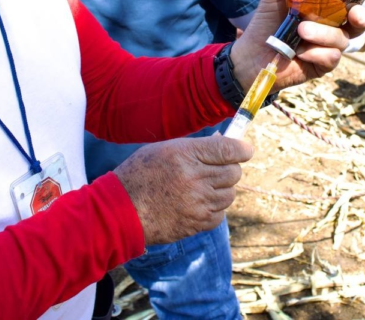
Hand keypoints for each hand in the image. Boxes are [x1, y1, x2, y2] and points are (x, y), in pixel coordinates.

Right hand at [114, 135, 252, 244]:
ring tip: (202, 187)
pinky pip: (220, 213)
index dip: (242, 149)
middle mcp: (194, 179)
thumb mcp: (164, 149)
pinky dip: (214, 208)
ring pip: (230, 194)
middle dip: (229, 168)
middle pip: (234, 172)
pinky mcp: (196, 223)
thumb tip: (224, 142)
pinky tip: (198, 203)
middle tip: (215, 168)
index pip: (228, 149)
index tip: (245, 150)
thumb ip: (196, 147)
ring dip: (222, 189)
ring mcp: (197, 203)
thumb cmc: (140, 174)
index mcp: (185, 155)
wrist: (120, 210)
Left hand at [231, 0, 364, 90]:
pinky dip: (317, 53)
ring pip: (342, 40)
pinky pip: (331, 57)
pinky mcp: (322, 65)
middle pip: (359, 24)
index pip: (352, 4)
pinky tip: (300, 52)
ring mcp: (328, 47)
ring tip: (301, 30)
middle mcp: (332, 28)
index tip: (358, 4)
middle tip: (353, 15)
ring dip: (323, 34)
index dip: (362, 3)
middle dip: (362, 19)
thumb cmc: (265, 24)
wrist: (251, 54)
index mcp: (327, 10)